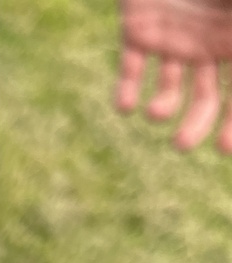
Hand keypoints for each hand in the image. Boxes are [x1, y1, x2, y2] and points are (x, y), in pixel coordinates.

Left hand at [116, 0, 231, 151]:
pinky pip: (131, 67)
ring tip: (155, 114)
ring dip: (162, 108)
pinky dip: (126, 89)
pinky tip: (124, 107)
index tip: (224, 148)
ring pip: (168, 88)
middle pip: (204, 99)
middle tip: (180, 145)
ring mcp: (173, 38)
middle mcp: (207, 43)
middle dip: (194, 124)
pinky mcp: (139, 30)